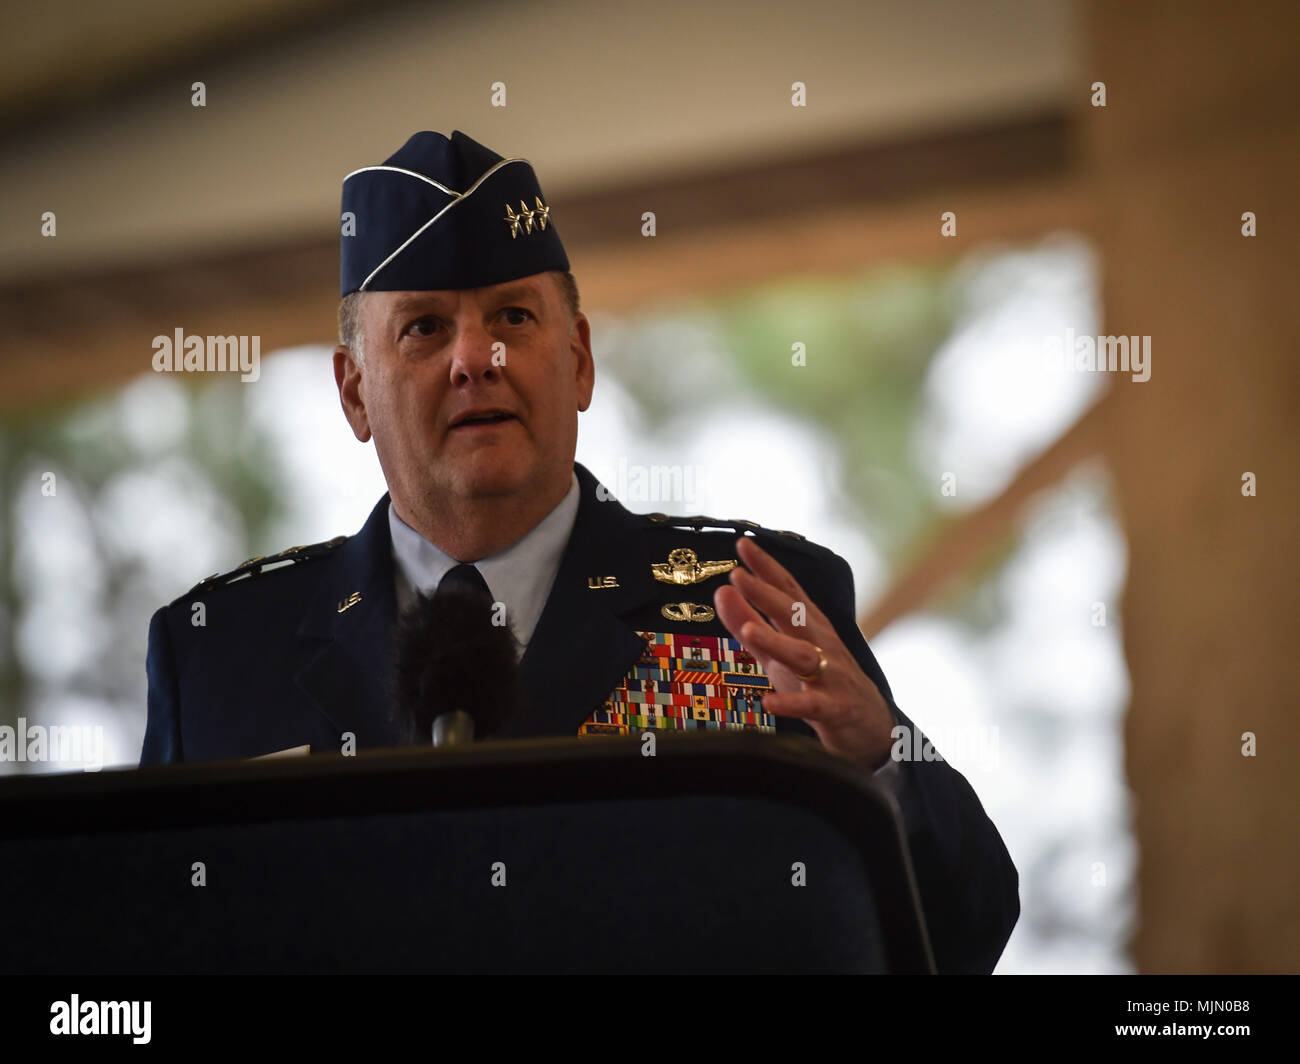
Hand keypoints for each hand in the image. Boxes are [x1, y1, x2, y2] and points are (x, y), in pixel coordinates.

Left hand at [713, 536, 893, 769]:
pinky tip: (769, 702)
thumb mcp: (777, 650)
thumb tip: (721, 591)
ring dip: (776, 641)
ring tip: (749, 630)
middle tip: (738, 576)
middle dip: (766, 594)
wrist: (868, 723)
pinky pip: (812, 704)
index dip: (765, 567)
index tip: (743, 544)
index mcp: (808, 626)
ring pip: (802, 654)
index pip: (787, 590)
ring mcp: (829, 674)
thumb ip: (748, 621)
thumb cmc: (818, 681)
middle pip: (794, 614)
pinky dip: (791, 702)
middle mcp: (820, 643)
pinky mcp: (833, 707)